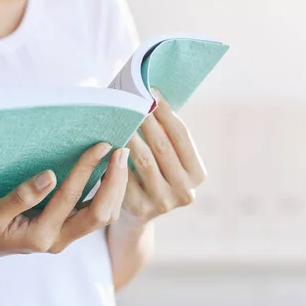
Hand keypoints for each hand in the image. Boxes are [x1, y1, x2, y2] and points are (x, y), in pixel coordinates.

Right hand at [0, 143, 129, 265]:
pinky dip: (109, 193)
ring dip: (116, 188)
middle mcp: (59, 239)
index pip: (70, 197)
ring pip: (104, 216)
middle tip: (121, 150)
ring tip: (120, 158)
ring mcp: (67, 236)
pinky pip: (97, 214)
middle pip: (101, 214)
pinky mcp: (69, 229)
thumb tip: (50, 175)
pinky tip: (112, 172)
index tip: (100, 146)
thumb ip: (22, 196)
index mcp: (41, 235)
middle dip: (115, 181)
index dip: (87, 169)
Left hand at [123, 89, 206, 223]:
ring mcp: (163, 202)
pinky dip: (116, 156)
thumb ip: (166, 135)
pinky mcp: (139, 208)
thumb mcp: (168, 160)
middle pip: (162, 146)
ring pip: (143, 160)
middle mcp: (185, 191)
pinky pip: (126, 175)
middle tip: (132, 99)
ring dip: (130, 134)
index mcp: (198, 174)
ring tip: (119, 116)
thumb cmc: (153, 174)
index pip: (181, 135)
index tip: (151, 91)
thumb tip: (151, 95)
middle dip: (146, 119)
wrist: (136, 215)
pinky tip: (108, 139)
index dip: (165, 111)